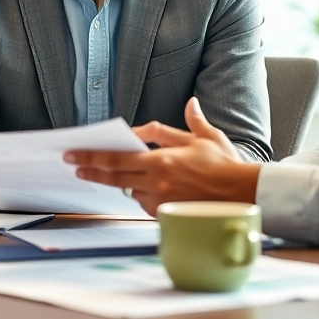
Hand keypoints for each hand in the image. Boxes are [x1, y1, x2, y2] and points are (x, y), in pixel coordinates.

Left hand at [67, 98, 259, 215]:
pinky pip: (147, 204)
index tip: (74, 156)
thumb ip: (190, 121)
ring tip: (131, 174)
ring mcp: (161, 201)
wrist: (245, 196)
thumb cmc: (226, 166)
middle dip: (92, 171)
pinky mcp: (167, 216)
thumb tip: (190, 103)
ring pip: (132, 191)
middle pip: (115, 177)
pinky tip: (154, 189)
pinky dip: (146, 195)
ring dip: (127, 183)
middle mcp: (157, 183)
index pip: (117, 159)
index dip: (92, 158)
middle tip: (74, 167)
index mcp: (161, 161)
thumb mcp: (207, 138)